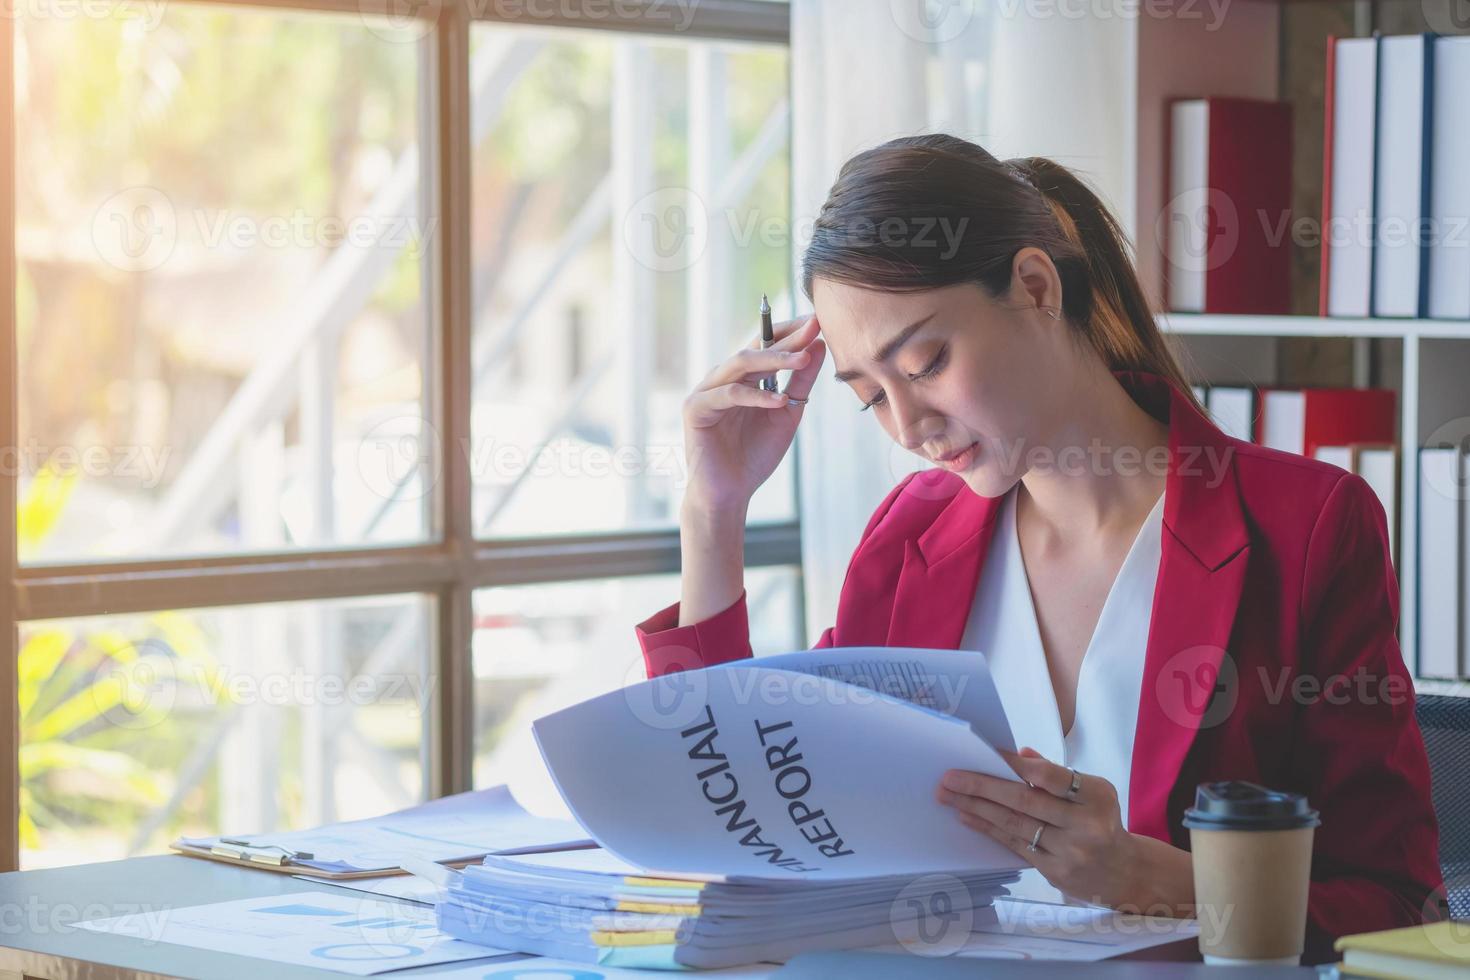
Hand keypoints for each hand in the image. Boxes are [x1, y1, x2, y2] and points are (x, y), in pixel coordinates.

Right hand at [681, 314, 824, 511]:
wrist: (729, 494)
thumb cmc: (755, 455)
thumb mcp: (787, 413)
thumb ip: (800, 381)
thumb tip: (819, 345)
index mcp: (742, 378)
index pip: (766, 344)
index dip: (790, 331)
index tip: (817, 320)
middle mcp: (722, 378)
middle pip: (754, 348)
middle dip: (785, 338)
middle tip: (813, 327)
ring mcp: (706, 391)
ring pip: (739, 364)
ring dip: (773, 359)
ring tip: (802, 358)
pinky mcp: (695, 409)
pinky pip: (728, 395)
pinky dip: (755, 396)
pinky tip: (780, 400)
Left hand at [935, 747, 1195, 915]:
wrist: (1126, 873)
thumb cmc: (1103, 821)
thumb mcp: (1094, 791)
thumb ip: (1058, 774)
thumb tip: (1020, 755)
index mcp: (1095, 796)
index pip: (1050, 776)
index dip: (1016, 764)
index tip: (985, 752)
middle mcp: (1083, 825)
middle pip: (1024, 801)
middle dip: (981, 787)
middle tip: (949, 777)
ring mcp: (1068, 852)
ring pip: (1014, 825)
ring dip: (977, 809)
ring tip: (949, 796)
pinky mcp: (1054, 871)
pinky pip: (1015, 846)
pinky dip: (989, 829)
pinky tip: (967, 817)